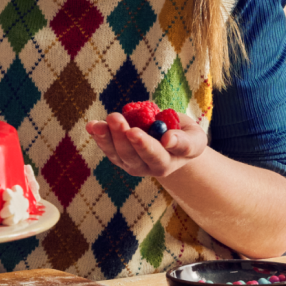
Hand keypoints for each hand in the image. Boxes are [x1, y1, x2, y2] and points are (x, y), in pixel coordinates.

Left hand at [85, 111, 207, 179]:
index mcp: (166, 164)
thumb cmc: (185, 137)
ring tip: (97, 124)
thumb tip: (167, 139)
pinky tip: (91, 126)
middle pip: (130, 154)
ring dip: (104, 136)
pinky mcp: (117, 155)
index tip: (134, 132)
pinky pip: (106, 146)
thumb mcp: (194, 138)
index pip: (154, 156)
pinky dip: (98, 135)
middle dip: (120, 135)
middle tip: (115, 117)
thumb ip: (184, 142)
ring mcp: (128, 163)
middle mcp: (145, 167)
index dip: (143, 144)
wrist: (171, 140)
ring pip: (114, 152)